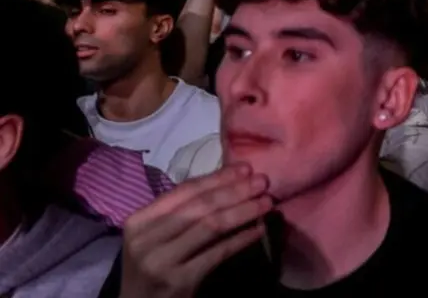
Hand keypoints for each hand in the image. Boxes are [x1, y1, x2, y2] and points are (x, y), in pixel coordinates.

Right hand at [118, 165, 272, 297]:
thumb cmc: (152, 266)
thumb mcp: (155, 237)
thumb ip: (181, 212)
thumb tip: (228, 182)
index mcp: (138, 221)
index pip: (184, 191)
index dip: (217, 177)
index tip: (246, 167)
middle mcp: (145, 239)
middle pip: (200, 206)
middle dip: (235, 191)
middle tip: (263, 181)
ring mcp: (161, 260)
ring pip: (211, 226)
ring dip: (244, 211)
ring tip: (267, 202)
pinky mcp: (179, 280)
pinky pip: (218, 252)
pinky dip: (241, 239)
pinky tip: (259, 230)